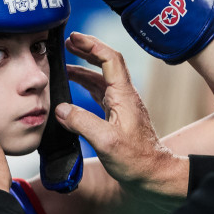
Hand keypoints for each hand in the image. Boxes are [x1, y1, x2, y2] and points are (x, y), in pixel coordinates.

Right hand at [59, 32, 187, 195]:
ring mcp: (121, 105)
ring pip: (101, 78)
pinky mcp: (117, 116)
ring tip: (64, 62)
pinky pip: (99, 93)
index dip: (92, 45)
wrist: (152, 175)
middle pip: (106, 63)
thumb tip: (61, 109)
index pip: (110, 59)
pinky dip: (85, 85)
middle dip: (87, 50)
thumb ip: (81, 122)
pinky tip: (73, 87)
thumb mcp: (105, 141)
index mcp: (124, 95)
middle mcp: (124, 96)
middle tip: (67, 42)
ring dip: (84, 67)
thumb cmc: (135, 160)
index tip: (74, 38)